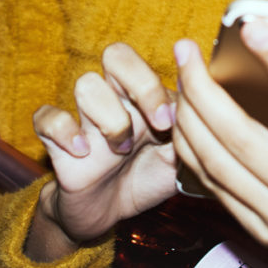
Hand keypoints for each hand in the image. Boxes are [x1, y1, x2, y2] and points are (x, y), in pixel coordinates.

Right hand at [29, 43, 178, 256]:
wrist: (107, 213)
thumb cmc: (147, 178)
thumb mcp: (181, 159)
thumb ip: (196, 134)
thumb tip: (221, 114)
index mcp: (146, 96)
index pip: (155, 63)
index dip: (164, 86)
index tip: (173, 123)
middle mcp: (116, 98)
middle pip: (117, 54)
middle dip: (140, 84)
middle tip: (156, 123)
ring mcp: (85, 116)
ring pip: (86, 83)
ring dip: (110, 116)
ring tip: (121, 149)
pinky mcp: (57, 140)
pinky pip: (46, 116)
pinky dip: (64, 130)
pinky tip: (83, 152)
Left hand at [171, 19, 267, 267]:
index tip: (255, 28)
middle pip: (244, 138)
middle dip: (206, 91)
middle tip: (187, 50)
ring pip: (219, 163)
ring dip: (190, 117)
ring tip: (180, 76)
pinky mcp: (262, 231)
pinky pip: (214, 186)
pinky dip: (191, 149)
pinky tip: (184, 116)